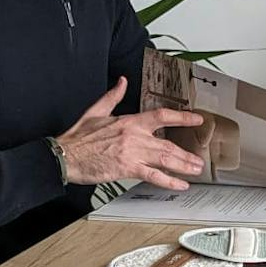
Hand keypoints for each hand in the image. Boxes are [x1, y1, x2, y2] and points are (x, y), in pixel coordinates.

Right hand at [55, 78, 207, 189]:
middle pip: (168, 143)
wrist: (66, 155)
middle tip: (199, 159)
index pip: (162, 115)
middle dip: (187, 153)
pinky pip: (153, 176)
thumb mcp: (96, 110)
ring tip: (195, 169)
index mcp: (129, 121)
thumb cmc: (79, 137)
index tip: (196, 119)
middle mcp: (135, 137)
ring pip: (165, 159)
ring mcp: (132, 153)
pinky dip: (169, 181)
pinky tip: (180, 184)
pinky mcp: (127, 169)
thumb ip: (113, 96)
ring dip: (184, 165)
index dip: (182, 117)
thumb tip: (122, 82)